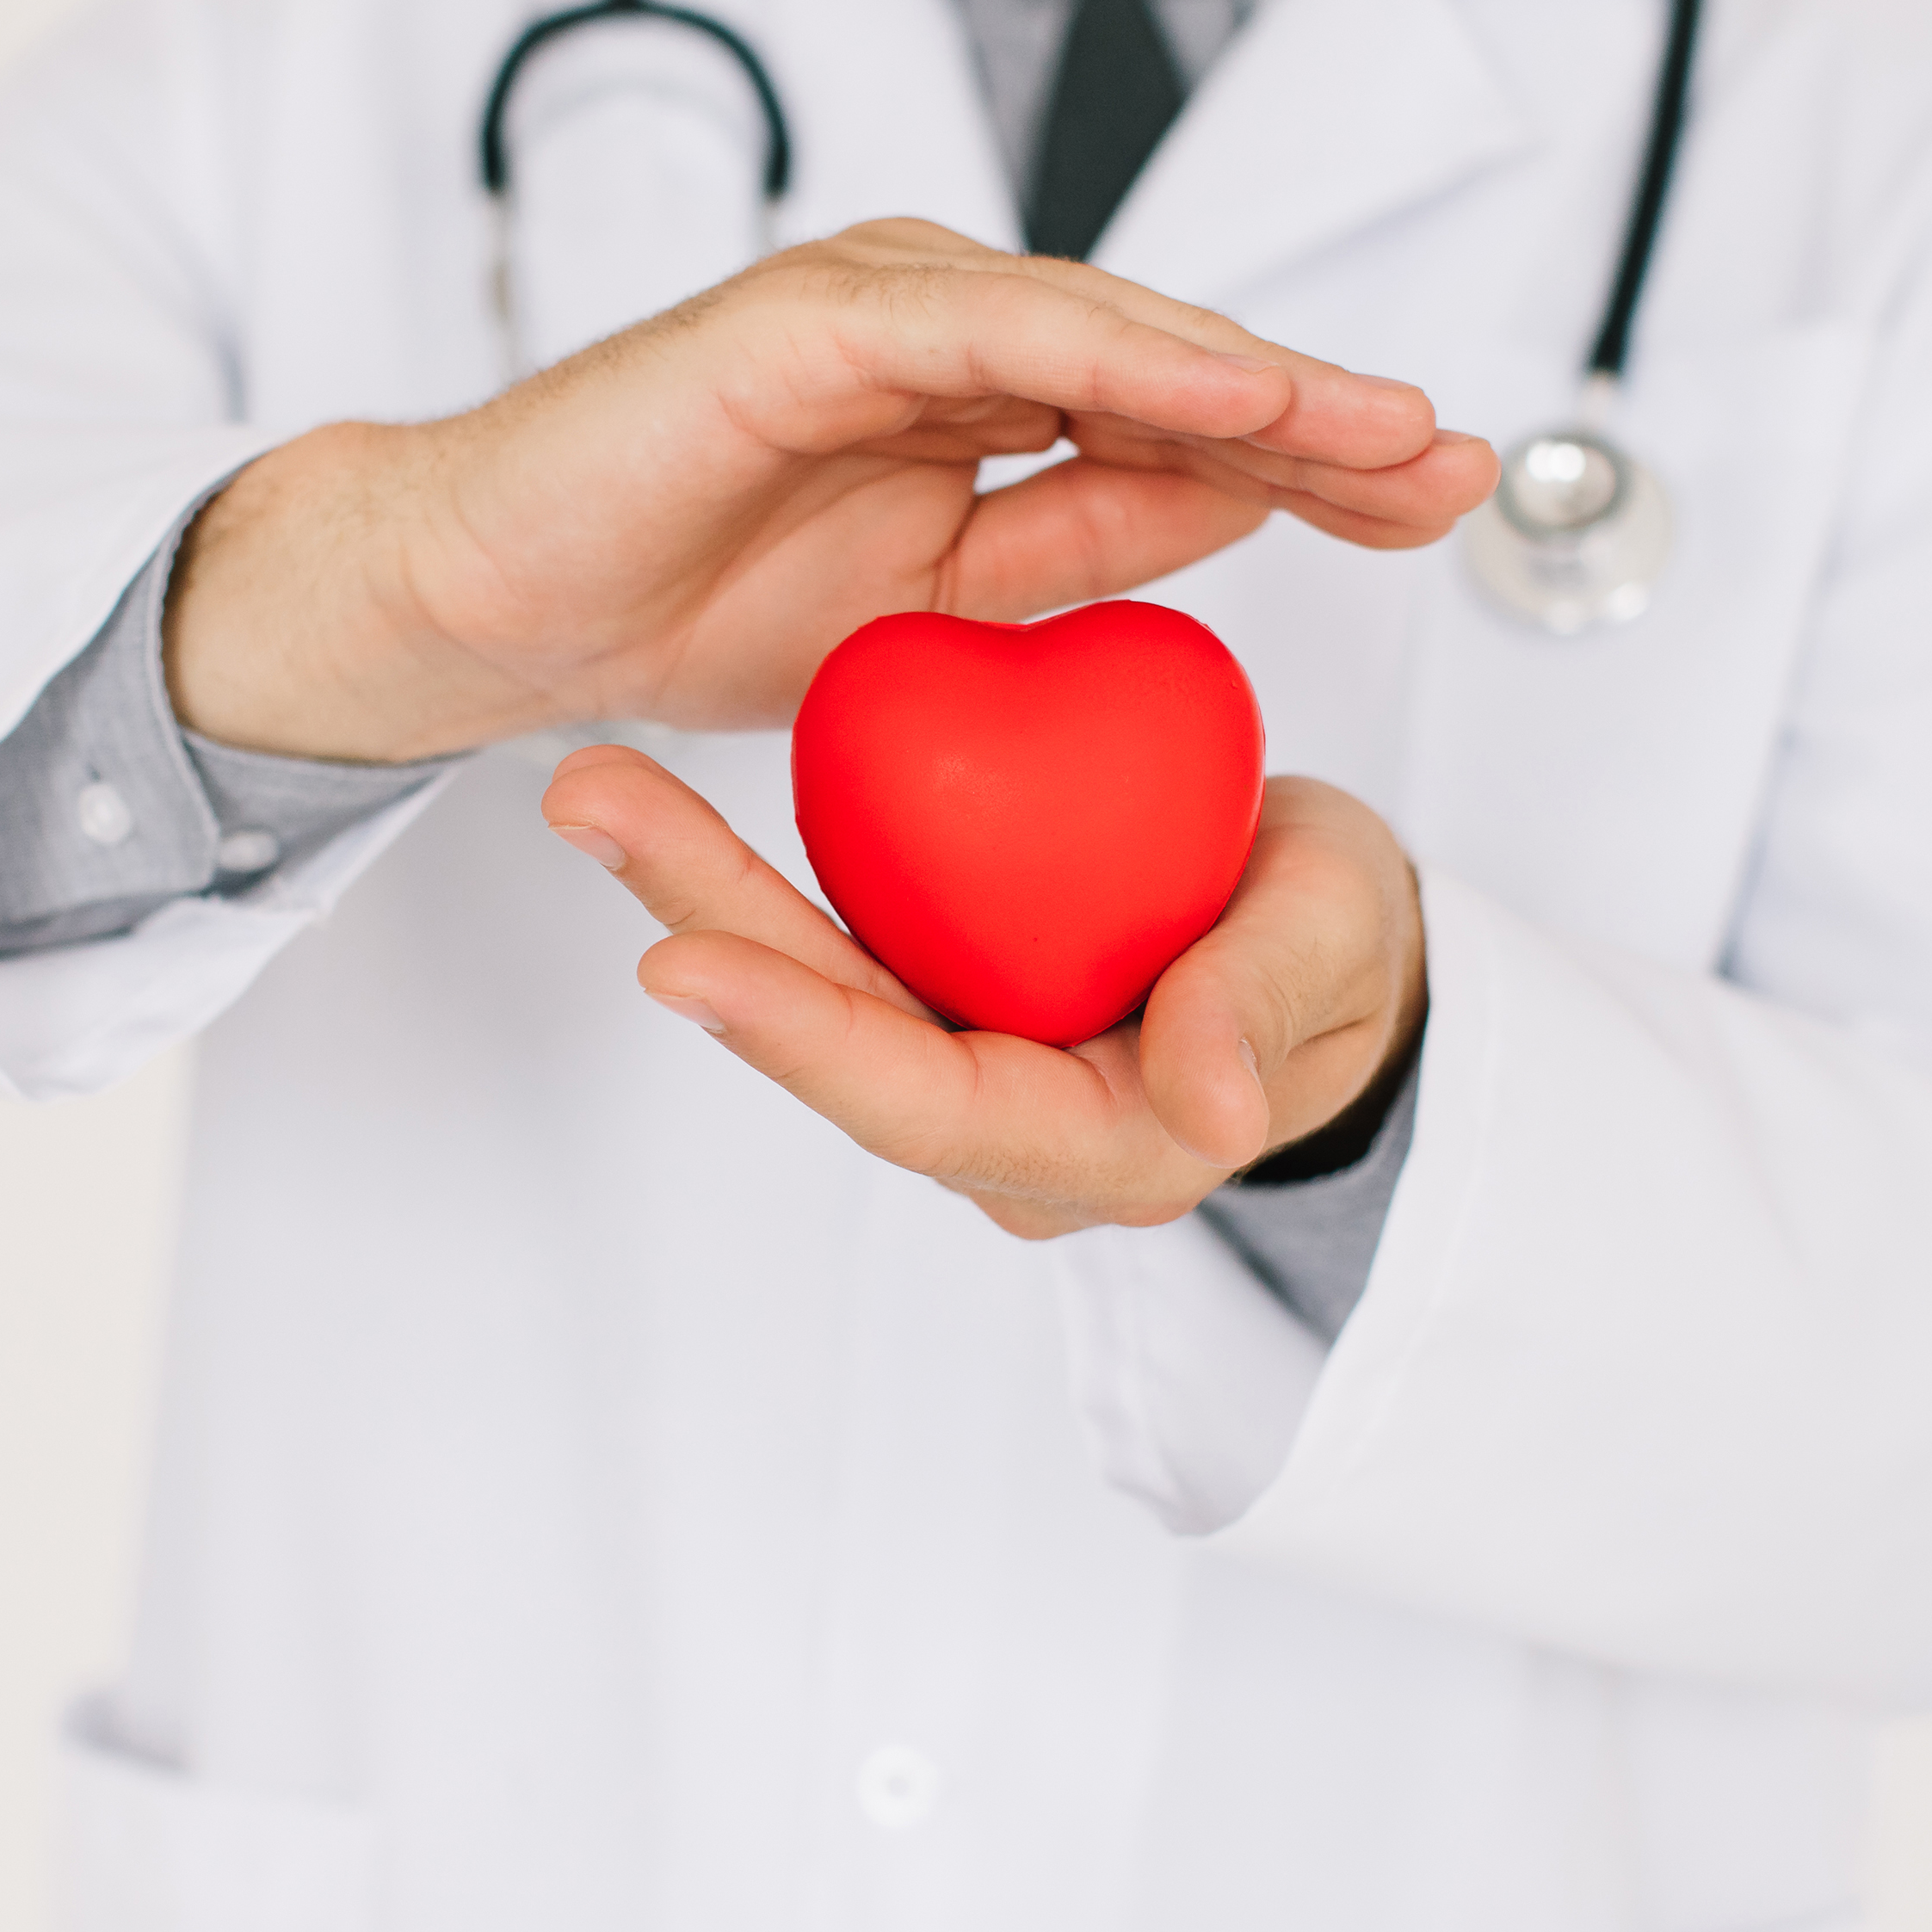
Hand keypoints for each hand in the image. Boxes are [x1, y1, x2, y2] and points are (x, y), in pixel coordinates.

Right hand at [170, 219, 1495, 762]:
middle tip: (1460, 461)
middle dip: (1327, 414)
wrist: (493, 610)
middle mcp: (947, 326)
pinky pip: (993, 329)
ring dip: (1254, 378)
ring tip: (1379, 429)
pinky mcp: (812, 320)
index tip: (1443, 500)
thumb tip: (1244, 508)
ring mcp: (881, 305)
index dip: (1321, 456)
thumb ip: (1082, 541)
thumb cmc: (693, 599)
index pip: (1185, 418)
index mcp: (983, 391)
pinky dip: (1119, 355)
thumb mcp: (942, 606)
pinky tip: (1224, 397)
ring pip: (1110, 330)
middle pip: (1178, 363)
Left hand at [539, 745, 1429, 1238]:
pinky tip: (656, 800)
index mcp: (1107, 1147)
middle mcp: (1007, 1133)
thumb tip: (1210, 1113)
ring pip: (811, 990)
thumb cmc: (1339, 943)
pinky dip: (744, 875)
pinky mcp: (937, 1004)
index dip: (805, 1040)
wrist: (1323, 943)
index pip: (930, 1107)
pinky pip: (831, 947)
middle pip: (834, 1043)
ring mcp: (964, 1069)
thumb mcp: (1331, 942)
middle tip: (593, 802)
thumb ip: (1261, 1008)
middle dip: (705, 927)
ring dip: (697, 890)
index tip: (686, 961)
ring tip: (592, 784)